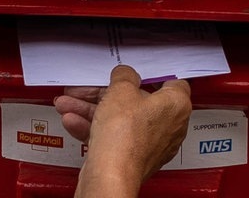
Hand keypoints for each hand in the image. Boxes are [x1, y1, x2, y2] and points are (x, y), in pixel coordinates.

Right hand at [64, 66, 191, 197]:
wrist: (111, 175)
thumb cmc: (124, 136)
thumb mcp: (120, 91)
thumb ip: (124, 76)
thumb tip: (125, 74)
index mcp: (177, 106)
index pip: (172, 82)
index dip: (150, 75)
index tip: (134, 73)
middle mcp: (170, 127)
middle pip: (138, 102)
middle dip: (107, 94)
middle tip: (90, 89)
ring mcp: (152, 145)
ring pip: (122, 120)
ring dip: (94, 110)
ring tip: (71, 104)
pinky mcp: (134, 158)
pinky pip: (116, 137)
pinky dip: (96, 128)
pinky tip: (74, 121)